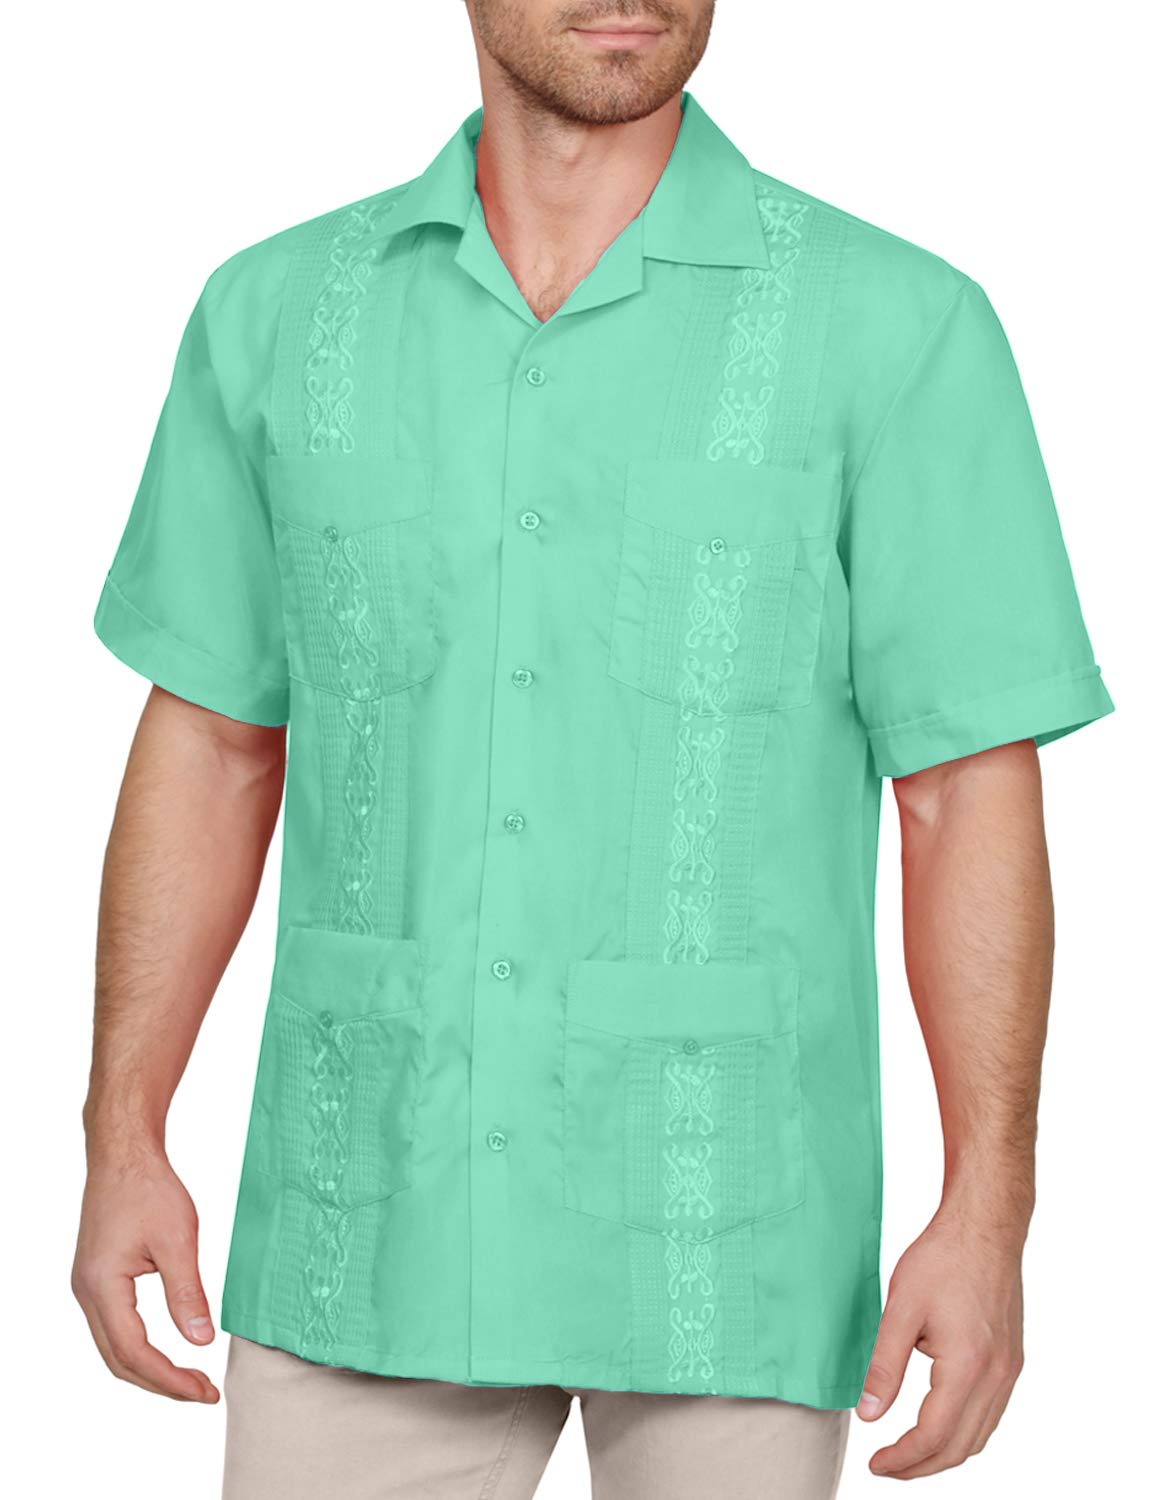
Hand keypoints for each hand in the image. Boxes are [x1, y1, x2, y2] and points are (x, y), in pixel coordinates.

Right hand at [72, 1150, 218, 1401]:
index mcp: (103, 1286)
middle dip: (161, 1383)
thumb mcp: (178, 1239)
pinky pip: (114, 1328)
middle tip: (203, 1392)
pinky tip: (168, 1349)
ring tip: (190, 1378)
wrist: (124, 1155)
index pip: (135, 1353)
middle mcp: (87, 1293)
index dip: (171, 1379)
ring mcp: (89, 1288)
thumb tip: (202, 1341)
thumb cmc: (149, 1188)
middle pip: (119, 1361)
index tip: (205, 1391)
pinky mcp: (98, 1279)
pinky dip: (140, 1347)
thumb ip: (187, 1293)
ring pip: (113, 1348)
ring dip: (150, 1369)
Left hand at [856, 1211, 1023, 1478]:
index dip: (903, 1458)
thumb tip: (868, 1415)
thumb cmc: (942, 1259)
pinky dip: (963, 1431)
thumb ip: (884, 1366)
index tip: (875, 1462)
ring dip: (944, 1452)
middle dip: (921, 1466)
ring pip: (979, 1436)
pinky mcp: (1011, 1361)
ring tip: (907, 1452)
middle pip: (960, 1447)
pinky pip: (990, 1414)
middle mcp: (997, 1377)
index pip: (934, 1436)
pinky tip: (938, 1423)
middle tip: (886, 1466)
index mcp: (968, 1366)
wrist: (984, 1228)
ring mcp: (1009, 1371)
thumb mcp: (901, 1309)